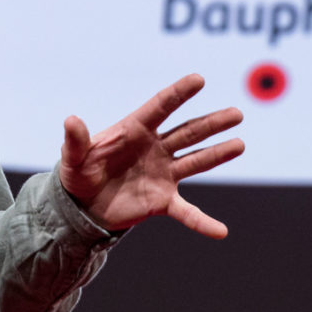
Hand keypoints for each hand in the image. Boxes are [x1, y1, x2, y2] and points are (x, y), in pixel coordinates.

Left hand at [56, 74, 243, 238]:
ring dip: (217, 154)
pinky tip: (221, 232)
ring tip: (240, 144)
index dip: (179, 93)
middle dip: (212, 123)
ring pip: (195, 161)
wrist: (81, 206)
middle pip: (188, 131)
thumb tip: (71, 120)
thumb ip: (76, 140)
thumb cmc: (78, 174)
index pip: (161, 107)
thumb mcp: (73, 158)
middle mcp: (155, 148)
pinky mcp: (162, 200)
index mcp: (134, 130)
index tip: (199, 79)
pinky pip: (187, 212)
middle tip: (236, 114)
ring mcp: (162, 173)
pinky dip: (203, 222)